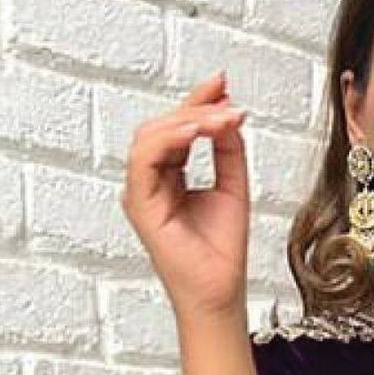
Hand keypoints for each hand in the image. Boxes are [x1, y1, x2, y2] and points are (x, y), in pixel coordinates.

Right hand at [122, 71, 248, 321]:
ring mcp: (141, 192)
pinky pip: (145, 159)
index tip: (222, 83)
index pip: (177, 128)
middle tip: (227, 102)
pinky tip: (197, 132)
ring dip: (186, 120)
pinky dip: (170, 139)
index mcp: (168, 175)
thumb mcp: (233, 184)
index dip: (198, 102)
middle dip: (194, 107)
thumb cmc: (222, 250)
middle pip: (161, 126)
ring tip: (219, 119)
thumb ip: (227, 147)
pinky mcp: (140, 205)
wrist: (220, 291)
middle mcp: (150, 181)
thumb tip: (227, 111)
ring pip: (149, 136)